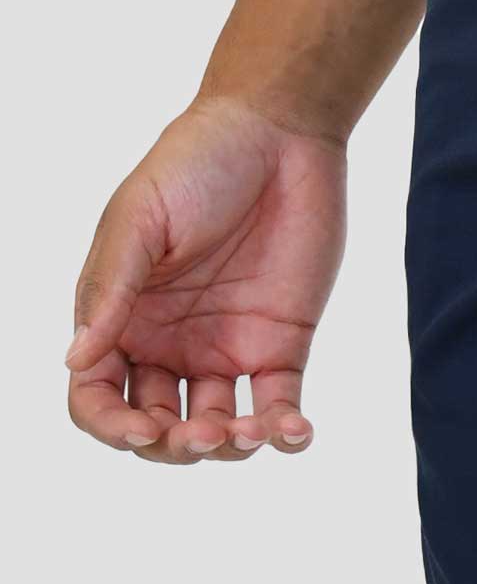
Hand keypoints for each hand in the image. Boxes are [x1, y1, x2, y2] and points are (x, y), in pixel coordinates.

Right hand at [65, 96, 346, 462]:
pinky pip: (277, 409)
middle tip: (202, 433)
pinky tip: (294, 431)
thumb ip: (111, 290)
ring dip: (228, 448)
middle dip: (173, 446)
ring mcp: (223, 349)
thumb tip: (74, 361)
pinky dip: (285, 434)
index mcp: (119, 317)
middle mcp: (166, 344)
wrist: (277, 135)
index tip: (142, 427)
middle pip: (156, 428)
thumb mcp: (140, 220)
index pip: (98, 396)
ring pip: (216, 431)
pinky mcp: (279, 347)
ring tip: (248, 431)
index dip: (111, 426)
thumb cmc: (194, 164)